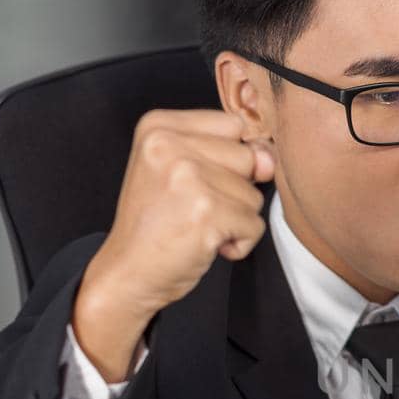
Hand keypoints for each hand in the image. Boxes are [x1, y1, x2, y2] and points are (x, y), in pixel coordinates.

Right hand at [72, 109, 275, 381]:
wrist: (129, 272)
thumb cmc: (156, 224)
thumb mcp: (180, 172)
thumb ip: (228, 154)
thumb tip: (269, 160)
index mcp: (158, 126)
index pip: (233, 126)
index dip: (229, 159)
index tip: (197, 181)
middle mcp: (169, 145)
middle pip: (247, 158)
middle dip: (233, 191)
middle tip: (193, 208)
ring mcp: (187, 177)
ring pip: (254, 194)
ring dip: (235, 219)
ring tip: (197, 226)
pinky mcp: (206, 212)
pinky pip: (254, 225)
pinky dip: (238, 242)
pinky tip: (205, 244)